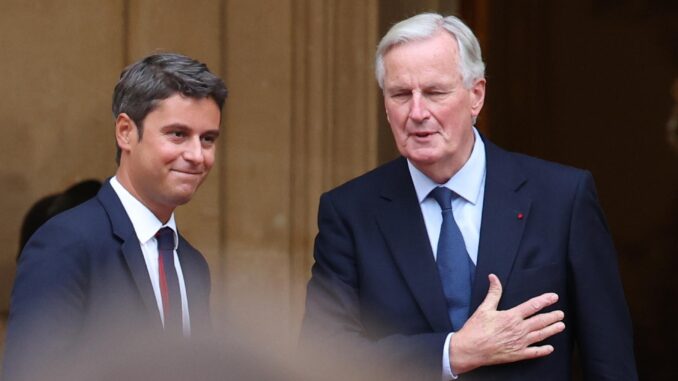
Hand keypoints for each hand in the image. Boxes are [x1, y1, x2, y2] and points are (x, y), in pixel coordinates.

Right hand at [449, 274, 564, 373]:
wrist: (470, 349)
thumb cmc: (475, 329)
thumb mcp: (484, 308)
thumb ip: (493, 293)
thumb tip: (494, 278)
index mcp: (511, 316)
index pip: (532, 306)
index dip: (545, 300)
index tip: (554, 297)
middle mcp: (519, 329)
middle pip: (540, 321)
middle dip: (552, 316)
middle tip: (560, 313)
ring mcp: (520, 343)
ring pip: (541, 335)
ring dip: (552, 330)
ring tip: (560, 326)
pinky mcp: (517, 354)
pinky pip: (534, 353)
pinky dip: (543, 350)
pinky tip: (550, 348)